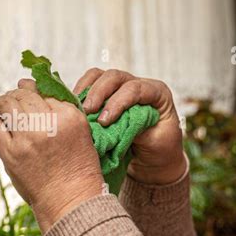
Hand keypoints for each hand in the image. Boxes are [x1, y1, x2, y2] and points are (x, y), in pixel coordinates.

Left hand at [0, 80, 103, 231]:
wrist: (70, 201)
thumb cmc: (76, 167)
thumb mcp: (80, 132)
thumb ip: (60, 109)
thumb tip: (27, 83)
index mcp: (70, 117)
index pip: (45, 90)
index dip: (34, 90)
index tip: (31, 93)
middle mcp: (49, 124)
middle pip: (24, 94)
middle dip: (18, 94)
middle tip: (16, 100)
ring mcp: (28, 139)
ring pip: (7, 104)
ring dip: (5, 104)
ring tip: (8, 110)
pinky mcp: (10, 154)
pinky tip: (6, 131)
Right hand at [74, 68, 185, 184]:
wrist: (154, 159)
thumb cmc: (160, 150)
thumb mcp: (156, 142)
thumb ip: (138, 129)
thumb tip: (115, 124)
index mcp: (157, 93)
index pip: (135, 88)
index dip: (118, 102)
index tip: (104, 121)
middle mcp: (139, 85)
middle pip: (115, 77)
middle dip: (98, 92)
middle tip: (87, 112)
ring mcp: (121, 88)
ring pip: (99, 76)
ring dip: (86, 90)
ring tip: (78, 109)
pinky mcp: (107, 95)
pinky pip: (90, 85)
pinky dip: (80, 94)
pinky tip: (75, 107)